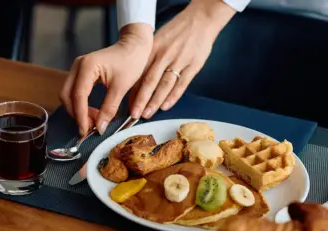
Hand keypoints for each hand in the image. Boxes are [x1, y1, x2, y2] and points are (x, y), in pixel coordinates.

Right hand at [60, 23, 151, 136]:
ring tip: (95, 121)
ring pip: (68, 95)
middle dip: (77, 114)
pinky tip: (93, 112)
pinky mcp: (81, 73)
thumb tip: (100, 128)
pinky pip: (75, 92)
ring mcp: (77, 69)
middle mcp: (78, 66)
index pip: (78, 95)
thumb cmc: (131, 61)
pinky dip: (81, 104)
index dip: (80, 116)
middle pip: (67, 96)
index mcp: (87, 66)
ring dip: (78, 110)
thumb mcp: (121, 87)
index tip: (86, 131)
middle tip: (90, 128)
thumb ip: (109, 108)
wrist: (134, 45)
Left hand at [130, 0, 234, 119]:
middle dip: (141, 99)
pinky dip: (173, 96)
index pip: (140, 73)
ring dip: (155, 101)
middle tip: (133, 114)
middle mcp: (165, 55)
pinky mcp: (194, 64)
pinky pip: (182, 83)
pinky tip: (166, 106)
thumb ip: (149, 59)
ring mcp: (180, 60)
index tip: (126, 104)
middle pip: (150, 80)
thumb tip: (137, 81)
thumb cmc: (177, 32)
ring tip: (147, 113)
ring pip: (165, 84)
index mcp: (153, 49)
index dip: (132, 90)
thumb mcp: (158, 40)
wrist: (201, 19)